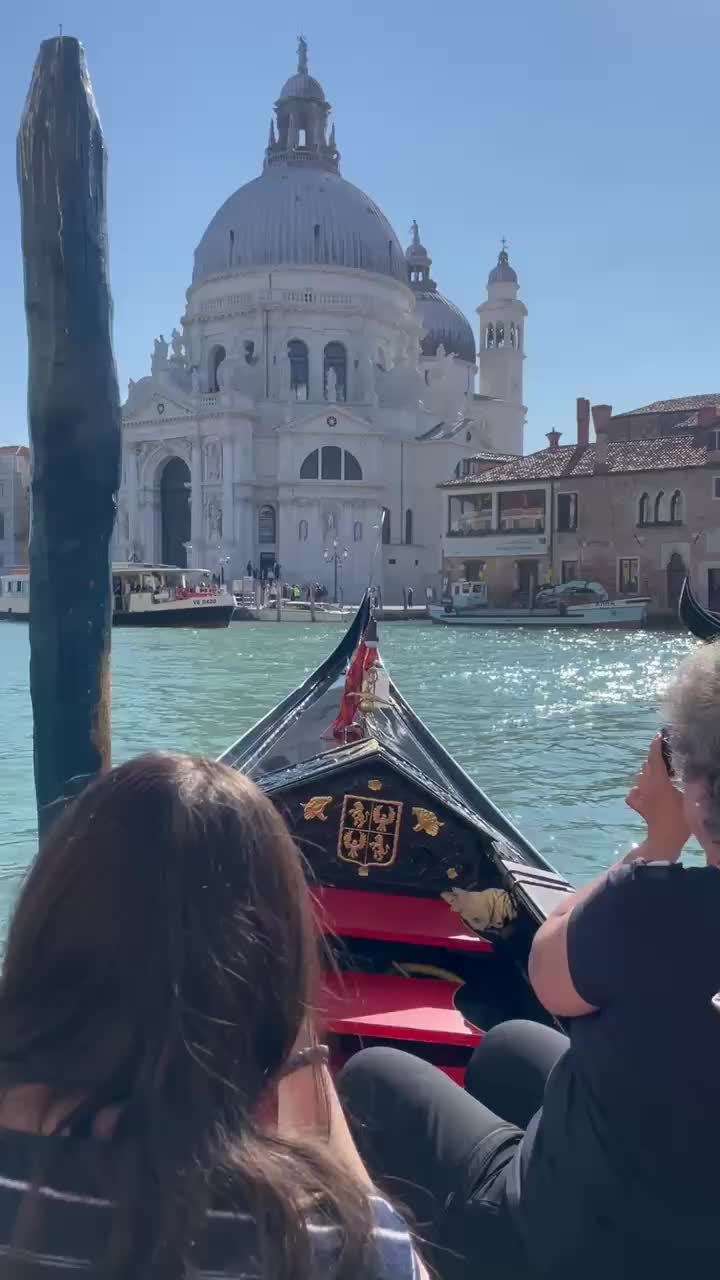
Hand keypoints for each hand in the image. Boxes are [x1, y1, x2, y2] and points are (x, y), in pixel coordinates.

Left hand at [625, 735, 689, 859]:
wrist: (664, 838)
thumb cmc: (679, 818)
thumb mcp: (689, 798)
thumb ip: (691, 783)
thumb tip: (695, 772)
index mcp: (659, 780)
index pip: (655, 757)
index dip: (656, 745)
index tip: (659, 735)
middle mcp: (646, 784)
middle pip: (647, 764)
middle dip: (654, 757)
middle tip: (664, 754)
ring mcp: (640, 794)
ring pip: (640, 776)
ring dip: (647, 771)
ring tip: (658, 772)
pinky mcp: (637, 804)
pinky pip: (634, 792)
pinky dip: (638, 788)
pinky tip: (645, 791)